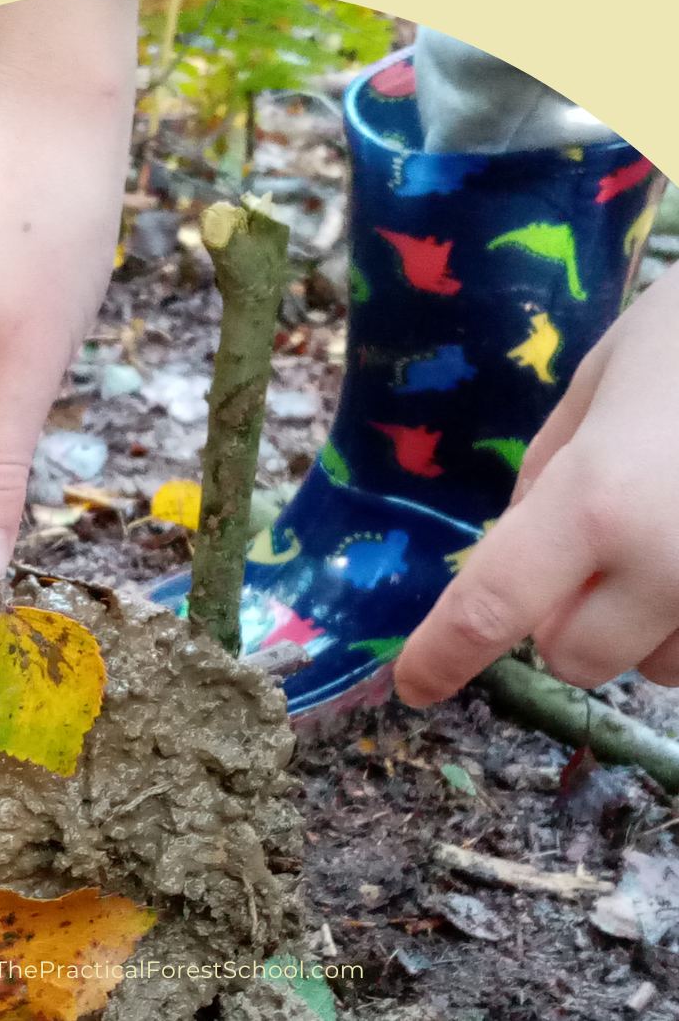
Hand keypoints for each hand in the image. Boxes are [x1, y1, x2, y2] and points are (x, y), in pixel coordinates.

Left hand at [394, 259, 678, 704]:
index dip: (443, 653)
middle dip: (563, 619)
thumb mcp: (603, 380)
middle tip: (586, 550)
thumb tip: (514, 539)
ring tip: (674, 530)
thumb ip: (550, 470)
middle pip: (575, 657)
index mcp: (598, 500)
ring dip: (644, 625)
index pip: (493, 603)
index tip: (413, 684)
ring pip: (658, 667)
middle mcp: (667, 568)